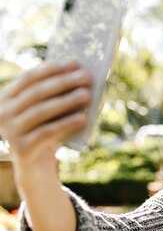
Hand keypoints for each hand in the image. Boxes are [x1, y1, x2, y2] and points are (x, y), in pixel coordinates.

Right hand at [0, 60, 90, 176]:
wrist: (35, 167)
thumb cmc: (45, 133)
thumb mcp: (47, 113)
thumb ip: (55, 97)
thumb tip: (79, 76)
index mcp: (6, 98)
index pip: (29, 78)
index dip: (52, 69)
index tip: (74, 62)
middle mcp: (3, 112)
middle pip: (36, 92)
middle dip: (63, 82)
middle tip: (86, 76)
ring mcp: (10, 131)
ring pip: (41, 111)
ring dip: (66, 100)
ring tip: (87, 94)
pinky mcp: (22, 148)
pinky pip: (48, 132)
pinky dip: (67, 124)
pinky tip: (84, 119)